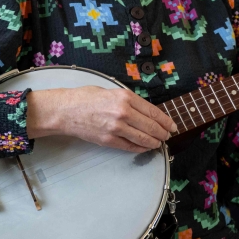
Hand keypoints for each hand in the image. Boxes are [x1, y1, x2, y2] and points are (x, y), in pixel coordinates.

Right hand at [26, 86, 177, 152]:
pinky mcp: (108, 140)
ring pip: (143, 139)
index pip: (153, 112)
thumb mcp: (111, 91)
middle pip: (151, 127)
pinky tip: (145, 147)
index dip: (166, 121)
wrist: (65, 110)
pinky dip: (140, 148)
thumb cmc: (86, 97)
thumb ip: (129, 101)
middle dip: (163, 133)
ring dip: (154, 142)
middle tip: (168, 136)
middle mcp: (124, 112)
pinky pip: (130, 147)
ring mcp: (116, 128)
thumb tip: (145, 111)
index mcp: (126, 97)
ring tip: (159, 143)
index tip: (172, 125)